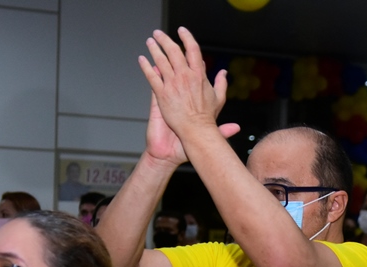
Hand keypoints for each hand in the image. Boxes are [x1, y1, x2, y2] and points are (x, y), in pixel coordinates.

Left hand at [139, 28, 238, 145]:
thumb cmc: (207, 119)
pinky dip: (146, 67)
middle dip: (165, 40)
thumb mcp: (218, 100)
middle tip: (159, 34)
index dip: (187, 39)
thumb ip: (221, 84)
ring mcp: (173, 85)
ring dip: (155, 49)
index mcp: (199, 76)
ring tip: (150, 42)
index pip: (193, 51)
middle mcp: (185, 77)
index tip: (182, 32)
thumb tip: (224, 72)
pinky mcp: (162, 94)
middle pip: (174, 52)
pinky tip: (142, 60)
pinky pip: (152, 77)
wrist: (196, 134)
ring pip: (161, 61)